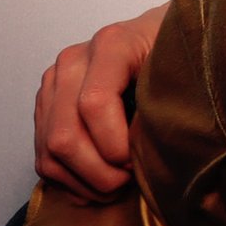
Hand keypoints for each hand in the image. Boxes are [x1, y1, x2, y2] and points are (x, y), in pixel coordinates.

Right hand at [32, 2, 166, 199]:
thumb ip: (167, 96)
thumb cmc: (174, 55)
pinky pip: (44, 158)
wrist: (157, 39)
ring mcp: (53, 85)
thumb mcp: (182, 65)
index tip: (139, 159)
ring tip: (118, 186)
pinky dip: (71, 182)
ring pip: (50, 152)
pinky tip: (99, 185)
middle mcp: (72, 61)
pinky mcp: (45, 108)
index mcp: (110, 44)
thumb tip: (152, 148)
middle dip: (99, 172)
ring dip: (84, 182)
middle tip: (129, 179)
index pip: (94, 104)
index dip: (115, 145)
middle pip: (65, 135)